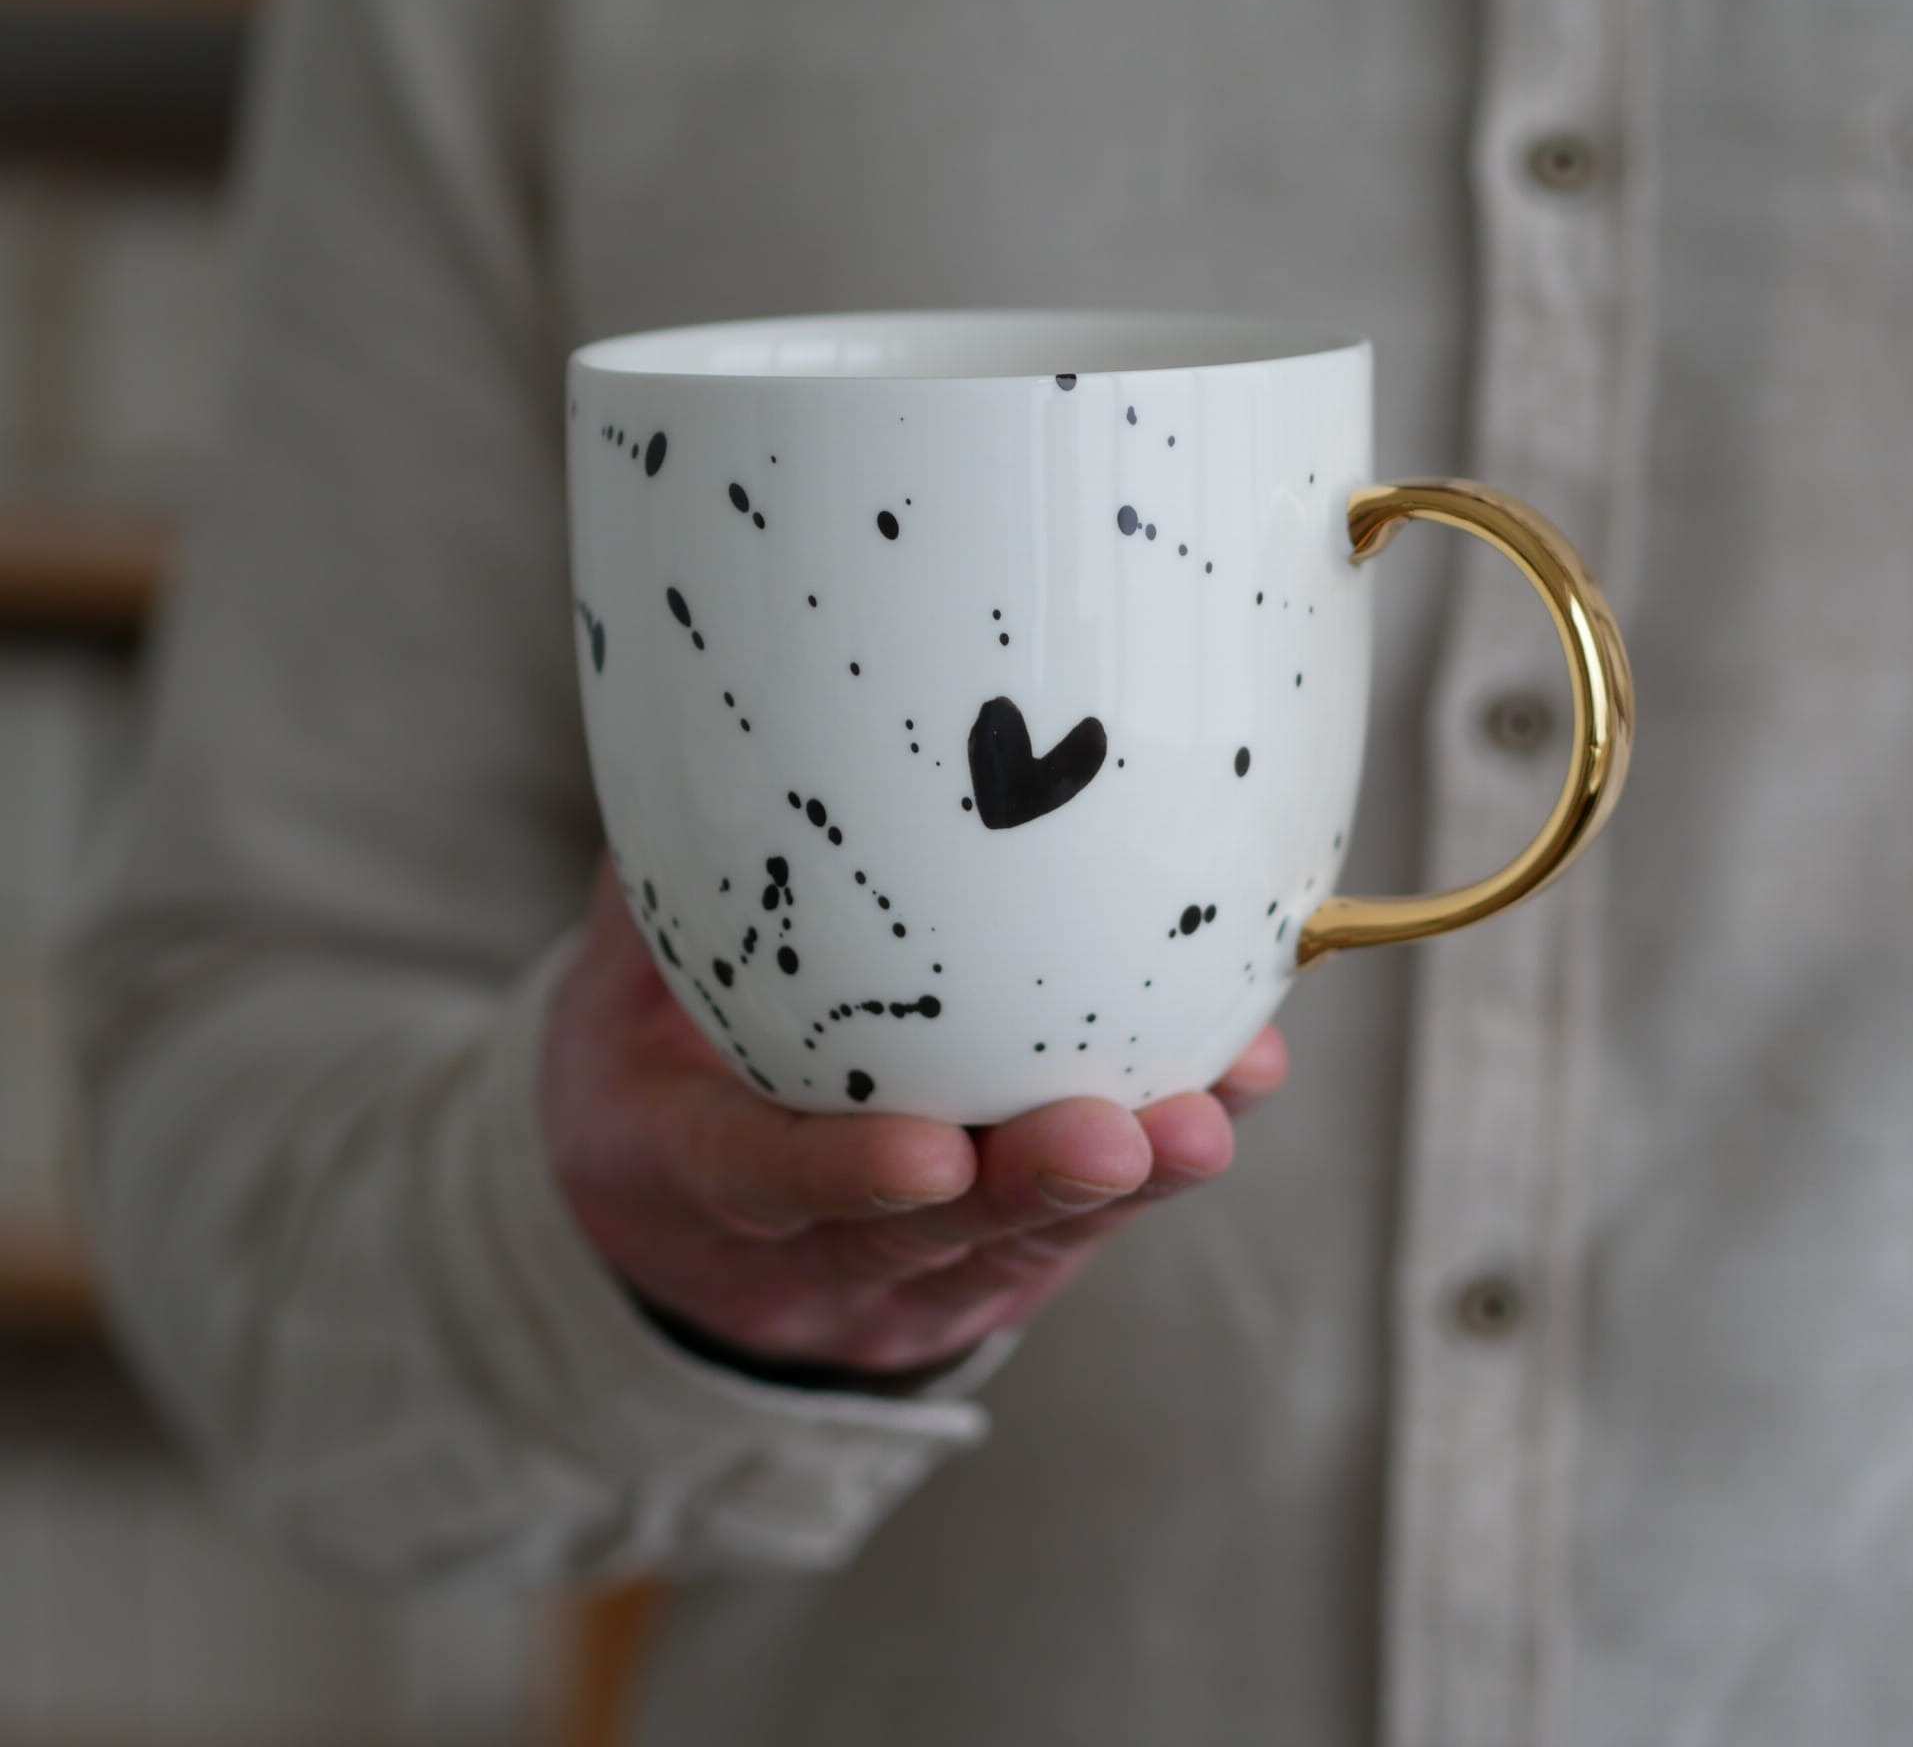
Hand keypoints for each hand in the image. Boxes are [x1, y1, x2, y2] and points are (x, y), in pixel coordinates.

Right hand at [540, 859, 1288, 1377]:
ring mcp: (900, 1265)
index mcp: (675, 1163)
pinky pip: (1077, 1220)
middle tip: (1120, 1137)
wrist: (674, 1211)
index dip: (840, 1176)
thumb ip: (669, 869)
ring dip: (1127, 1181)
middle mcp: (800, 1240)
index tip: (930, 1157)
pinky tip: (1239, 1085)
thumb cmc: (649, 1050)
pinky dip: (1156, 1160)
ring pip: (1021, 1238)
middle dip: (1033, 1187)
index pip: (756, 1181)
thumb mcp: (619, 972)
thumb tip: (714, 701)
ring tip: (1213, 1112)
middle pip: (926, 1236)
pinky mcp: (988, 1262)